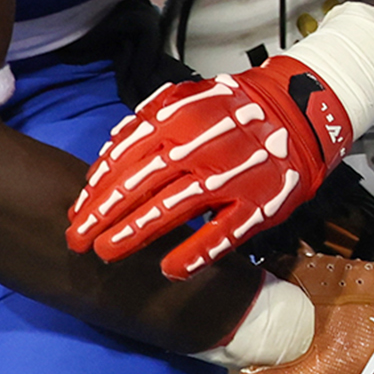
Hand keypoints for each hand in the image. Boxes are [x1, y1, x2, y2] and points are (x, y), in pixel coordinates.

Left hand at [68, 62, 351, 277]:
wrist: (297, 112)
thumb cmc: (231, 113)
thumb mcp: (185, 102)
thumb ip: (144, 126)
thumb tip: (105, 160)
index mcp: (178, 120)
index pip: (126, 157)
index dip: (97, 190)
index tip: (76, 215)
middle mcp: (200, 146)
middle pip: (142, 182)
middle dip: (105, 214)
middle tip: (77, 241)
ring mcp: (231, 176)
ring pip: (176, 206)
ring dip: (137, 231)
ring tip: (108, 253)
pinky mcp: (259, 202)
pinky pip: (225, 231)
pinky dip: (198, 252)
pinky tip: (171, 270)